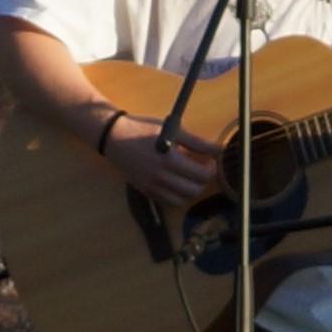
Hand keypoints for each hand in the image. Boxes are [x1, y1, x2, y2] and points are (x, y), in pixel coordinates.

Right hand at [102, 111, 217, 205]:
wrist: (114, 137)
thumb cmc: (143, 129)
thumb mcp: (172, 129)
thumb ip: (196, 142)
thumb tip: (217, 149)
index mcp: (169, 160)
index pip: (202, 174)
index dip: (212, 168)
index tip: (211, 160)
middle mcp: (160, 177)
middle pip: (195, 190)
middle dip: (205, 181)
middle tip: (204, 169)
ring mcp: (151, 186)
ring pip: (183, 200)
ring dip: (192, 190)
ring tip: (191, 177)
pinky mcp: (145, 191)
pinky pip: (168, 202)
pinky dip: (178, 196)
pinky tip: (177, 182)